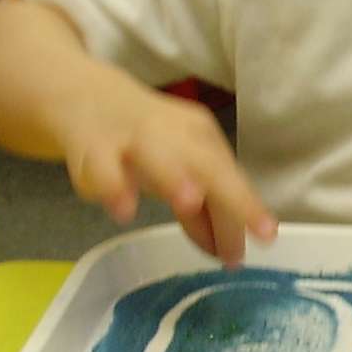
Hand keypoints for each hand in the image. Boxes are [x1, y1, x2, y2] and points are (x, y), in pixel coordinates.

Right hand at [56, 79, 276, 266]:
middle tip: (257, 227)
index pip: (228, 176)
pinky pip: (103, 169)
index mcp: (200, 137)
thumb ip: (201, 214)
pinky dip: (114, 188)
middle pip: (207, 164)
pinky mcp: (93, 148)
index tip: (267, 237)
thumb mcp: (179, 173)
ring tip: (191, 202)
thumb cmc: (146, 143)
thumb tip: (229, 254)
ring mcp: (131, 138)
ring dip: (174, 177)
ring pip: (155, 155)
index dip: (247, 207)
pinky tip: (125, 211)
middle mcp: (172, 134)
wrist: (84, 96)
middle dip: (233, 195)